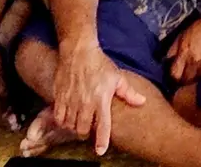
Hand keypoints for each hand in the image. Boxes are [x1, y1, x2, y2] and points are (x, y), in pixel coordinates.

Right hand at [52, 41, 147, 155]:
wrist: (78, 50)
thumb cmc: (99, 63)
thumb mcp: (117, 77)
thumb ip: (129, 93)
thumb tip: (142, 102)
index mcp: (101, 99)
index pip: (103, 126)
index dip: (102, 141)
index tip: (100, 151)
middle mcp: (85, 102)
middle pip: (83, 130)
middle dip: (86, 133)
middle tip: (89, 128)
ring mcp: (71, 100)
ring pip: (70, 125)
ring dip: (74, 127)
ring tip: (78, 122)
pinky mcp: (59, 96)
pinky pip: (58, 117)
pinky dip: (62, 121)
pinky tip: (67, 117)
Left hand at [166, 7, 200, 83]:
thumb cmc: (200, 26)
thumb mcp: (182, 35)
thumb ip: (172, 50)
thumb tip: (166, 62)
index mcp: (185, 52)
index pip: (175, 74)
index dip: (174, 77)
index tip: (174, 77)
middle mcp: (197, 60)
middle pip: (188, 80)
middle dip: (185, 80)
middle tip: (185, 76)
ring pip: (200, 78)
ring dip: (197, 76)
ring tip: (197, 69)